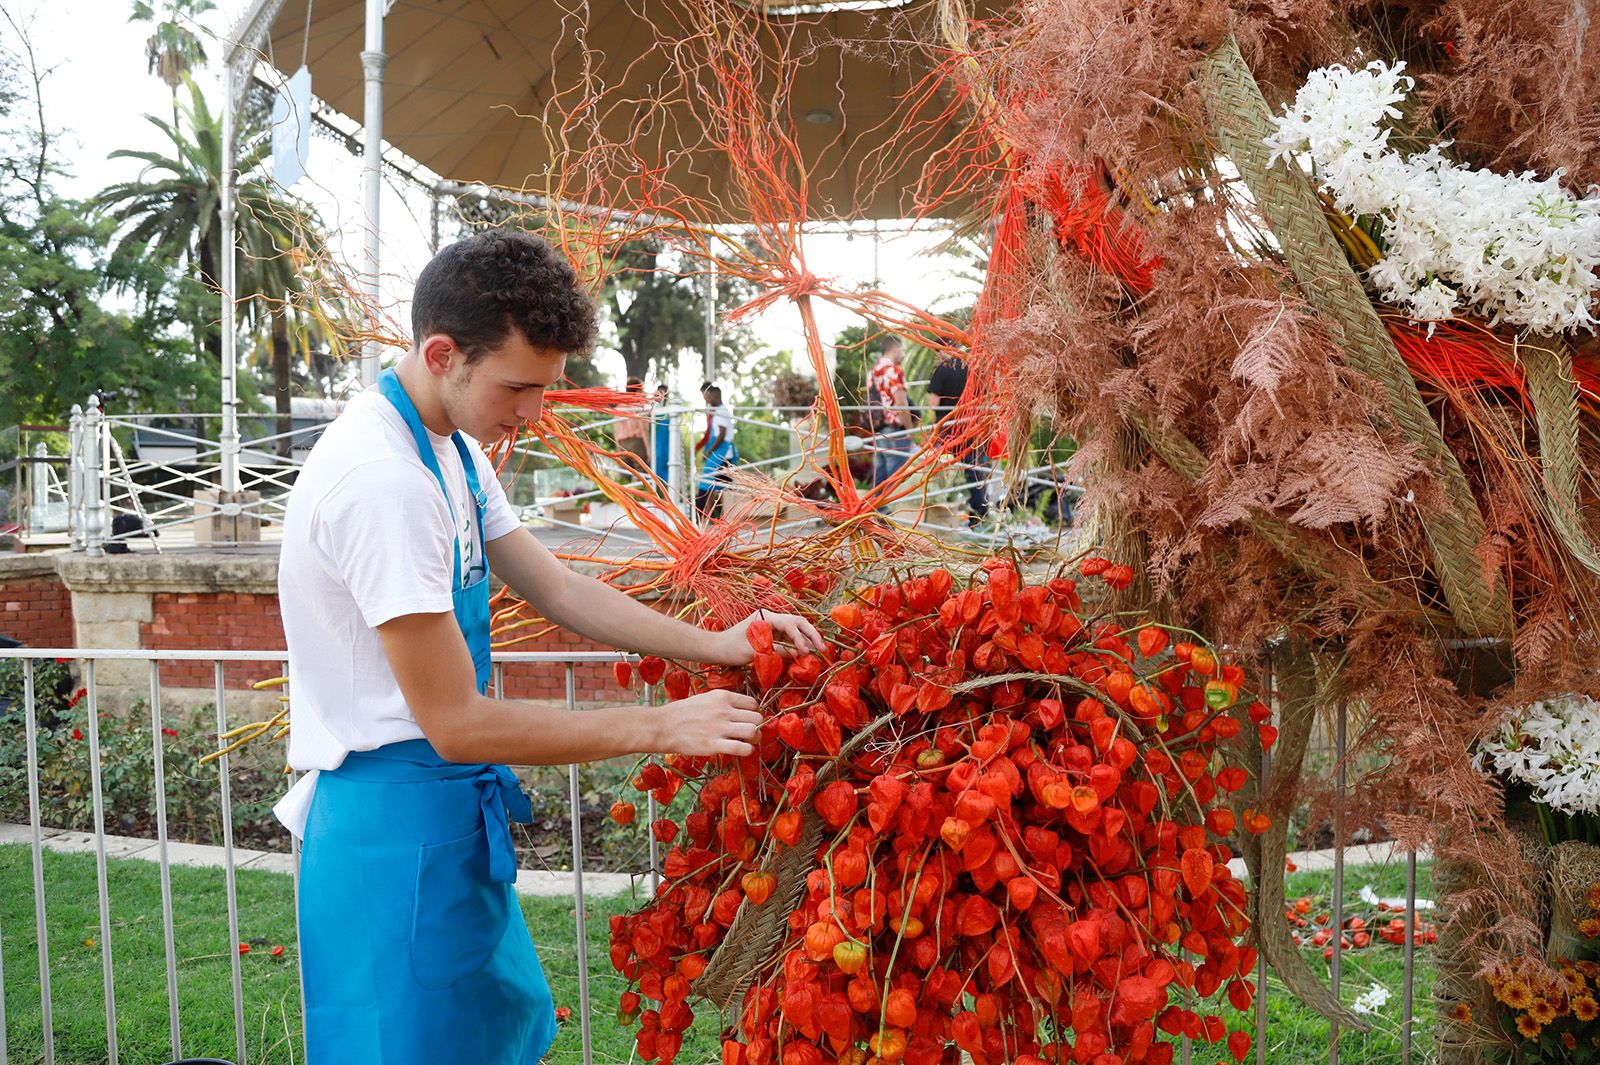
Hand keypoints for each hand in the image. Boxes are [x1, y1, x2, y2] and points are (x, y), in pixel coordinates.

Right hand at [653, 690, 762, 756]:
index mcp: (722, 696)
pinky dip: (747, 750)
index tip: (749, 719)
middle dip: (758, 726)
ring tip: (749, 742)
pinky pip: (742, 748)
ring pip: (753, 731)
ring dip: (755, 738)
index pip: (752, 703)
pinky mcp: (713, 745)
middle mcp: (723, 710)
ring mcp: (719, 728)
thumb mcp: (705, 699)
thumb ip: (723, 703)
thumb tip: (742, 711)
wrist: (663, 726)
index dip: (754, 712)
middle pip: (757, 717)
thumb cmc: (682, 713)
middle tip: (752, 732)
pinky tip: (743, 750)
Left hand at [708, 610, 826, 664]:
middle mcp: (769, 617)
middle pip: (796, 621)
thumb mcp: (753, 651)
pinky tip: (805, 651)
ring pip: (794, 627)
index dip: (800, 637)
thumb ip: (775, 650)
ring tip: (819, 649)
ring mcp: (770, 624)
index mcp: (765, 617)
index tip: (805, 651)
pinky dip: (797, 642)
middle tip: (822, 647)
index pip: (789, 623)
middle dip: (810, 634)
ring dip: (807, 637)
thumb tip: (796, 653)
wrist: (716, 648)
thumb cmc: (730, 649)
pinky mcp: (770, 632)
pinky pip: (788, 635)